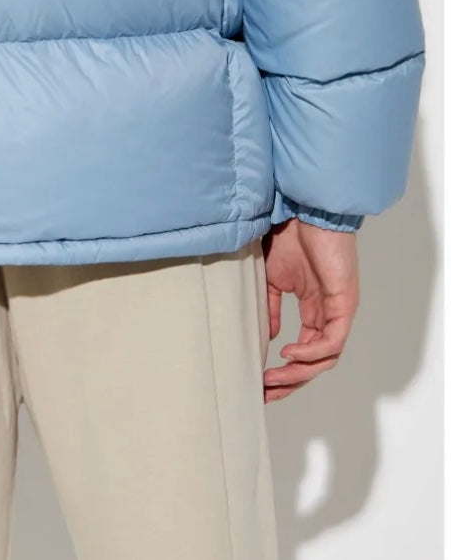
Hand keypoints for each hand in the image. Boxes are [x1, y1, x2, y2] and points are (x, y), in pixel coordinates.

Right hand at [263, 219, 358, 402]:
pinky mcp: (345, 304)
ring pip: (325, 358)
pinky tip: (289, 354)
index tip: (260, 383)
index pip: (304, 351)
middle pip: (315, 362)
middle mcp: (329, 315)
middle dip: (290, 382)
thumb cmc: (290, 237)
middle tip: (265, 393)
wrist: (305, 211)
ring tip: (273, 378)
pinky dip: (311, 352)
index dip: (285, 371)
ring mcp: (339, 311)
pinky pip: (332, 341)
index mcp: (314, 309)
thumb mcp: (274, 279)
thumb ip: (273, 308)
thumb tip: (271, 336)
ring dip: (298, 373)